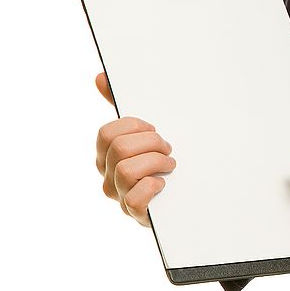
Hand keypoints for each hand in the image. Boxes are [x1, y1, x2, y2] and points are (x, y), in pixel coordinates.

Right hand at [94, 72, 175, 226]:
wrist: (188, 198)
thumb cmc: (162, 164)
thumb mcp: (146, 135)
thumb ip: (125, 110)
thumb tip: (101, 77)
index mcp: (107, 155)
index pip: (107, 133)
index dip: (134, 126)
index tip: (153, 129)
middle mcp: (107, 176)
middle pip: (119, 148)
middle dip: (151, 143)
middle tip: (167, 148)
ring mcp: (119, 196)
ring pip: (126, 169)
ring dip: (156, 163)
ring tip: (170, 166)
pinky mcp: (135, 213)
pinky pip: (135, 197)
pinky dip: (153, 187)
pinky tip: (164, 185)